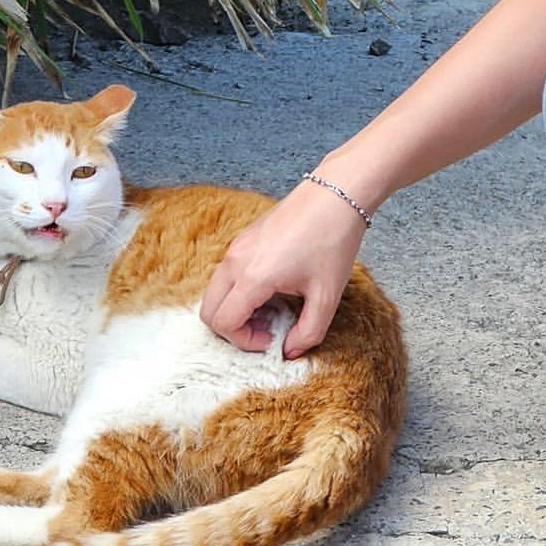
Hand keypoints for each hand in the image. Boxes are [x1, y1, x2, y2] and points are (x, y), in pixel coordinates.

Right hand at [199, 176, 369, 356]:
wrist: (337, 194)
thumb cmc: (333, 241)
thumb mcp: (327, 296)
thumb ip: (308, 333)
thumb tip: (289, 351)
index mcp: (254, 276)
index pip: (224, 323)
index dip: (245, 341)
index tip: (273, 338)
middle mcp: (236, 260)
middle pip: (209, 310)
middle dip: (233, 329)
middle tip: (267, 329)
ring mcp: (237, 246)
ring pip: (215, 291)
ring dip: (235, 309)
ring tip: (272, 308)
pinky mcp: (243, 238)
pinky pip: (226, 273)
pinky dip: (239, 290)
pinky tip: (273, 288)